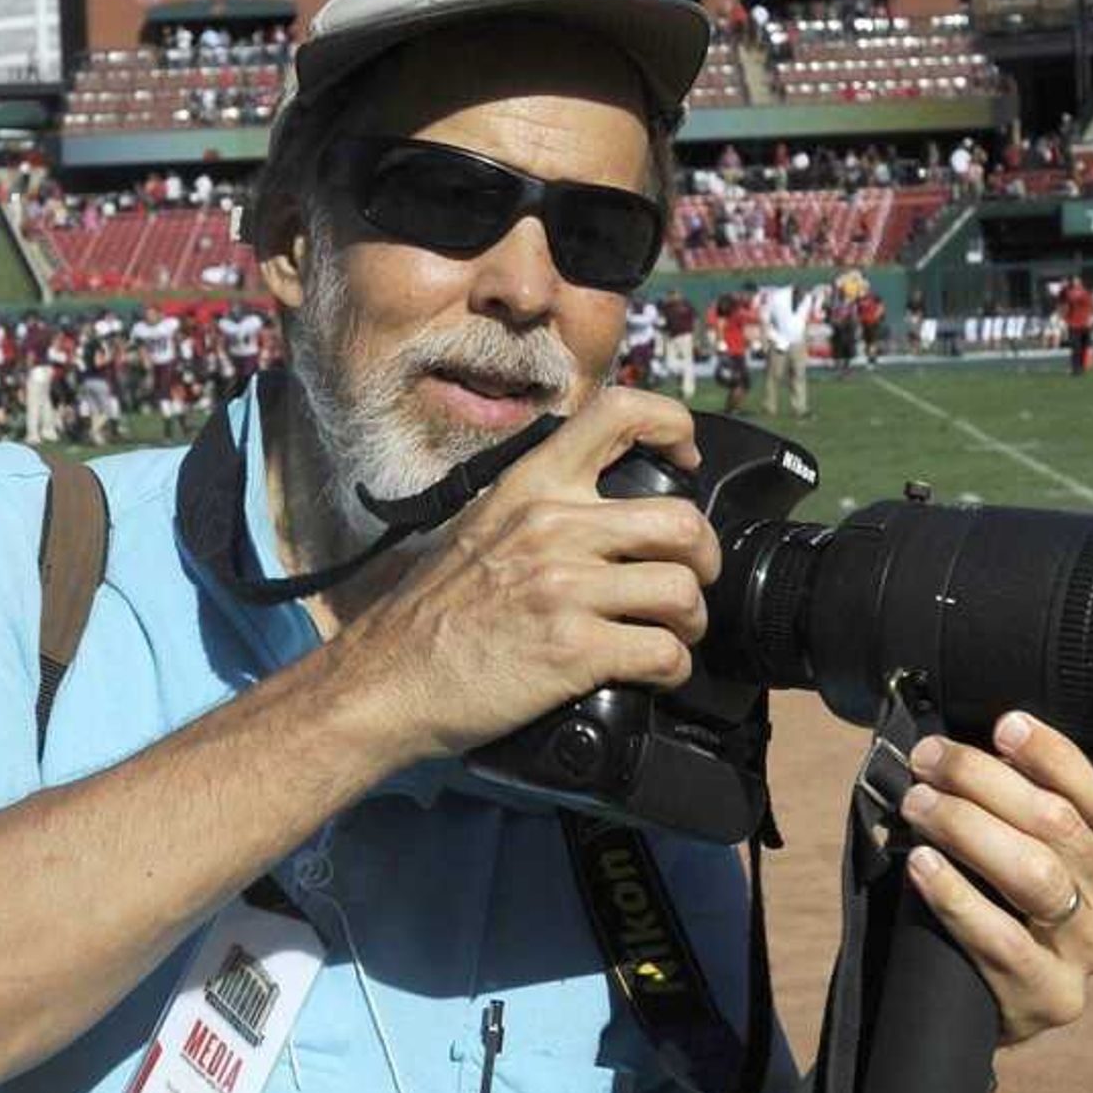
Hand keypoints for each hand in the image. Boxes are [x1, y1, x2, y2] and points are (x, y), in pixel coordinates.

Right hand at [344, 387, 721, 760]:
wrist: (387, 679)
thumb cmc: (431, 613)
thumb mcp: (479, 526)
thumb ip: (538, 507)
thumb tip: (601, 508)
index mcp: (532, 486)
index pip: (618, 413)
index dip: (672, 424)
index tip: (687, 455)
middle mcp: (553, 527)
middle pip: (681, 521)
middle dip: (704, 558)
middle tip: (693, 579)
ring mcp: (565, 588)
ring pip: (684, 591)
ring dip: (692, 621)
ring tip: (675, 633)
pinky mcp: (573, 650)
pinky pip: (665, 653)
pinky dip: (674, 669)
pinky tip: (654, 673)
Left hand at [899, 712, 1092, 1047]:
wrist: (988, 995)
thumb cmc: (1001, 894)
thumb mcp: (1025, 839)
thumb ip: (1018, 796)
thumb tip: (965, 736)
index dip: (1054, 756)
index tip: (1003, 726)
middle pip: (1059, 827)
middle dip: (986, 781)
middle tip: (929, 758)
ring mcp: (1089, 952)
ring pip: (1035, 877)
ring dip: (968, 829)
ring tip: (918, 804)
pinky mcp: (1051, 996)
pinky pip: (1002, 940)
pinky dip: (956, 896)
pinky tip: (921, 865)